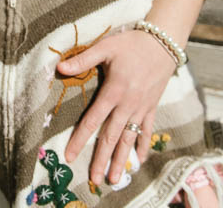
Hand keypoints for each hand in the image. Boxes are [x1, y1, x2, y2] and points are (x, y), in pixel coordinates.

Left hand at [57, 29, 175, 185]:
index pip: (93, 120)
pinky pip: (147, 131)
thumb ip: (83, 60)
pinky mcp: (152, 107)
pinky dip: (143, 146)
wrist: (163, 43)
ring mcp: (141, 108)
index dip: (80, 139)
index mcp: (114, 91)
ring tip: (114, 179)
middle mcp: (128, 104)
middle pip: (111, 137)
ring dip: (121, 160)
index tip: (70, 156)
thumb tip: (59, 68)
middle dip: (101, 159)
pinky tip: (139, 161)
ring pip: (129, 139)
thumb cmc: (131, 44)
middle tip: (94, 179)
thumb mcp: (105, 47)